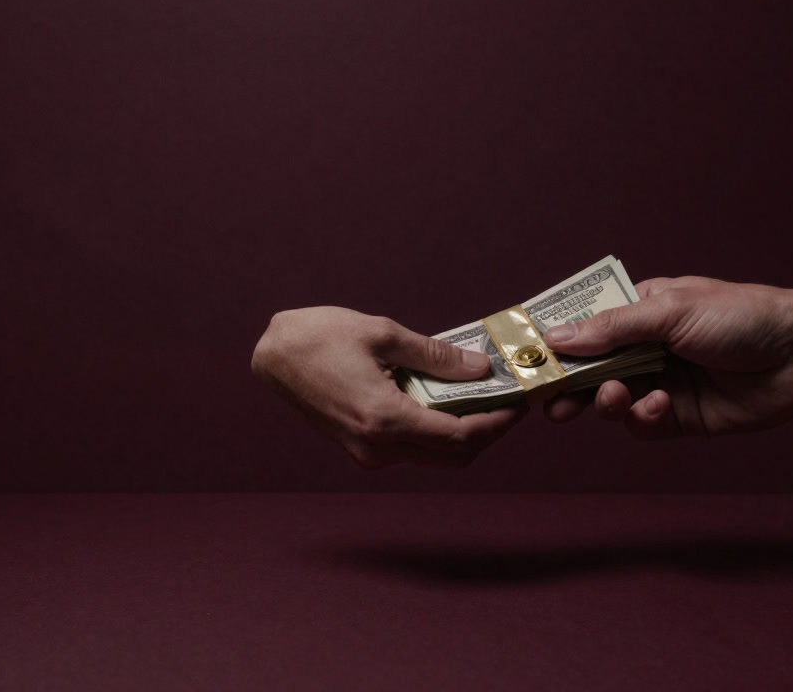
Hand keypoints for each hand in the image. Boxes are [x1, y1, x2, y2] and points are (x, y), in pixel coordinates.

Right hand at [252, 307, 527, 467]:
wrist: (272, 355)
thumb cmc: (319, 337)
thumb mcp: (384, 334)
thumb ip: (436, 356)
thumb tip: (480, 369)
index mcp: (385, 420)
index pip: (461, 436)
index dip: (498, 422)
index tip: (520, 402)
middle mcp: (377, 448)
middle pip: (454, 456)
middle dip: (489, 431)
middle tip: (509, 400)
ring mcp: (368, 454)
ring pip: (435, 457)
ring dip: (465, 433)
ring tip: (485, 397)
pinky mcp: (362, 449)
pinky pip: (414, 449)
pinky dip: (439, 431)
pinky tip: (450, 401)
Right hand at [541, 277, 792, 438]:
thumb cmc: (743, 316)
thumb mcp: (671, 311)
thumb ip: (612, 328)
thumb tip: (555, 337)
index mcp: (641, 311)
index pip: (585, 326)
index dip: (555, 343)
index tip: (526, 359)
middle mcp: (646, 347)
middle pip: (589, 370)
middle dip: (568, 385)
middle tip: (548, 399)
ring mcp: (662, 383)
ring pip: (610, 401)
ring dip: (605, 402)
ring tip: (614, 397)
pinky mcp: (681, 417)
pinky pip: (643, 426)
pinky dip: (644, 419)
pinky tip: (660, 406)